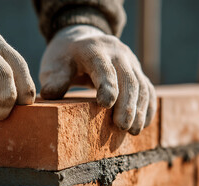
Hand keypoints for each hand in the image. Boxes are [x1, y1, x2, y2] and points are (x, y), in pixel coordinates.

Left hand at [39, 25, 156, 134]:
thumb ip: (54, 79)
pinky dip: (147, 107)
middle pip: (127, 78)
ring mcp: (130, 61)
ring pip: (141, 85)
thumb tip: (50, 94)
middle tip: (123, 127)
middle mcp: (116, 52)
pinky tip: (144, 124)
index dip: (107, 85)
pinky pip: (148, 88)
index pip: (103, 67)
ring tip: (133, 131)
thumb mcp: (53, 65)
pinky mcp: (137, 71)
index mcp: (93, 49)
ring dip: (139, 109)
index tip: (105, 105)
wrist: (82, 41)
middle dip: (127, 104)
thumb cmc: (65, 59)